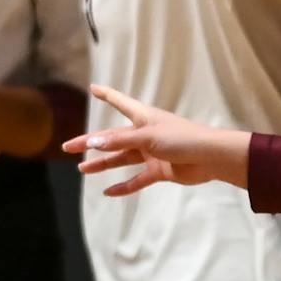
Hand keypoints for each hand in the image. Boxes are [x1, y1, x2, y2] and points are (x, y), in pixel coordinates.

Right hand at [62, 83, 251, 195]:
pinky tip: (109, 192)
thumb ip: (118, 142)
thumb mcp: (146, 137)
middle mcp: (145, 134)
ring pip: (121, 159)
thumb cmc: (182, 138)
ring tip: (83, 169)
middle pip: (112, 138)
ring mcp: (152, 153)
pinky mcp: (160, 170)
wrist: (211, 158)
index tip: (93, 88)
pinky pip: (137, 179)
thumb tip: (92, 143)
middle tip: (68, 147)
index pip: (120, 102)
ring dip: (103, 164)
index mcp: (143, 118)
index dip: (106, 95)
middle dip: (90, 142)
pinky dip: (124, 186)